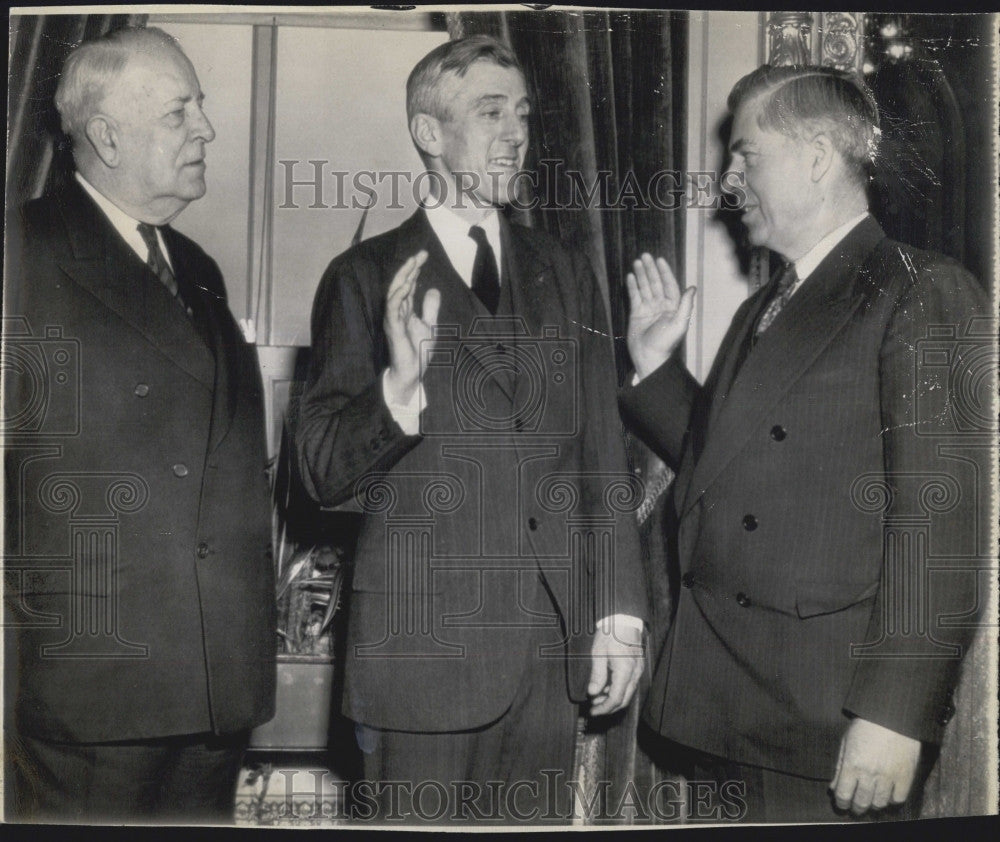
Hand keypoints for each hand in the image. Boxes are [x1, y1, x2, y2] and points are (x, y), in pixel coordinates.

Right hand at [383, 251, 438, 404]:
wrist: (413, 372)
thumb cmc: (417, 352)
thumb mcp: (430, 326)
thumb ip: (430, 308)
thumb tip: (433, 289)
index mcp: (405, 310)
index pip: (409, 284)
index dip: (415, 269)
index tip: (424, 255)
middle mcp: (397, 311)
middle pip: (401, 284)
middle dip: (410, 267)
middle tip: (420, 253)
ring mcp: (393, 318)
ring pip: (394, 292)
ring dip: (403, 277)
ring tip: (413, 264)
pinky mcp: (392, 327)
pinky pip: (393, 307)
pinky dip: (399, 295)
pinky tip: (407, 284)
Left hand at [587, 622, 643, 716]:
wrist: (624, 619)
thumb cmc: (611, 633)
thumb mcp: (598, 652)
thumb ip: (597, 674)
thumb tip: (593, 692)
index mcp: (625, 671)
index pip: (616, 698)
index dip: (604, 708)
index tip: (593, 711)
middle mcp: (635, 673)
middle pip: (624, 700)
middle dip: (608, 707)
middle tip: (594, 708)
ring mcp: (638, 671)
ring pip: (627, 693)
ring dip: (613, 699)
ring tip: (597, 697)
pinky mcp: (637, 667)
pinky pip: (629, 685)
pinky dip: (618, 690)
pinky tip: (606, 687)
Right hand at [625, 253, 695, 379]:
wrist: (649, 357)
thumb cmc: (666, 343)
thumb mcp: (679, 323)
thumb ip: (686, 304)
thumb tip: (692, 287)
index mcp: (673, 307)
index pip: (669, 285)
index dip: (665, 272)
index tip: (659, 260)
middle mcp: (661, 305)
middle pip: (655, 283)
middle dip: (650, 270)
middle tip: (645, 256)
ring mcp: (648, 309)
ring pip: (644, 288)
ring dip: (641, 275)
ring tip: (636, 262)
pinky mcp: (636, 313)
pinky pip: (634, 296)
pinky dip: (632, 286)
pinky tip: (630, 277)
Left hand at [830, 718, 920, 814]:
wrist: (892, 715)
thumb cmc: (865, 725)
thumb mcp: (846, 742)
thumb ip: (839, 766)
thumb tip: (833, 788)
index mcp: (851, 764)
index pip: (843, 795)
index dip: (841, 803)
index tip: (842, 804)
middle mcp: (869, 774)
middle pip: (861, 803)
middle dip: (856, 808)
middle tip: (856, 807)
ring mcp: (888, 776)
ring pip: (879, 803)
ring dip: (874, 805)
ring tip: (871, 800)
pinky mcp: (905, 776)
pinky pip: (898, 799)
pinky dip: (892, 800)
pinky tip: (888, 794)